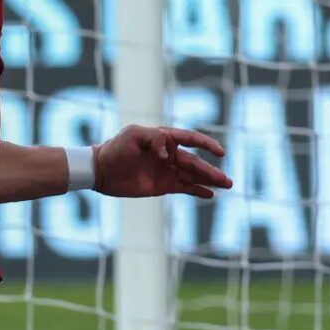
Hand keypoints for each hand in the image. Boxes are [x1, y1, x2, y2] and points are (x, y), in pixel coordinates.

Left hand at [94, 125, 232, 199]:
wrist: (101, 171)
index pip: (190, 139)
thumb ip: (153, 139)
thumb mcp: (132, 135)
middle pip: (196, 162)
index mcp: (164, 138)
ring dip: (210, 180)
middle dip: (212, 171)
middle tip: (228, 180)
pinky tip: (210, 194)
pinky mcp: (162, 186)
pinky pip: (184, 187)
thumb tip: (167, 153)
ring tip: (227, 185)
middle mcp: (169, 154)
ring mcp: (167, 170)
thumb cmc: (115, 148)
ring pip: (193, 175)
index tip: (220, 152)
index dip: (206, 144)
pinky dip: (197, 191)